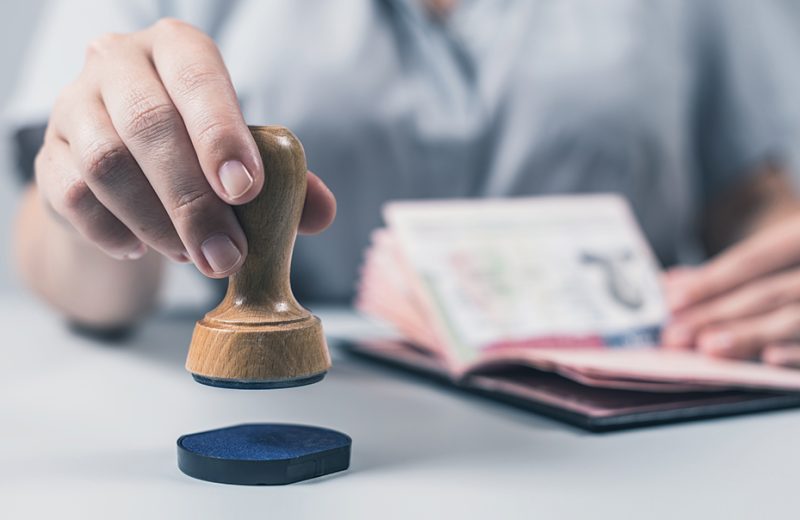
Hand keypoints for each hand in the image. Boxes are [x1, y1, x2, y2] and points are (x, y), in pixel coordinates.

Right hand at [36, 18, 335, 277]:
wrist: (126, 172)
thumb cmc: (196, 153)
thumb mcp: (241, 156)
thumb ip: (284, 181)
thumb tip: (322, 214)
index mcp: (177, 49)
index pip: (198, 77)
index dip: (221, 133)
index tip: (244, 190)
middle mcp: (119, 63)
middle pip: (149, 125)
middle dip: (193, 200)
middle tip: (225, 255)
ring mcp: (74, 106)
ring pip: (106, 164)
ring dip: (156, 223)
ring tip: (192, 258)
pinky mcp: (47, 154)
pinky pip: (73, 196)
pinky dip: (113, 232)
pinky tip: (142, 250)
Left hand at [661, 214, 799, 367]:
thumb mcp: (788, 248)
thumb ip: (736, 271)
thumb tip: (672, 284)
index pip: (754, 259)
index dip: (712, 280)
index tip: (672, 300)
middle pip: (769, 291)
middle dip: (718, 315)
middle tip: (676, 335)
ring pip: (796, 317)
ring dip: (751, 334)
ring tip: (710, 347)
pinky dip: (798, 354)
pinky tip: (769, 359)